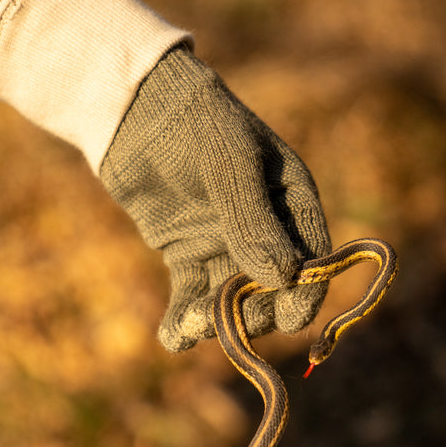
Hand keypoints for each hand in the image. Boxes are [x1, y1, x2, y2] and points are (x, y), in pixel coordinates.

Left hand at [101, 45, 330, 351]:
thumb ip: (253, 222)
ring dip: (215, 318)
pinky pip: (192, 292)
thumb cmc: (194, 125)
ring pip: (231, 296)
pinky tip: (173, 337)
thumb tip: (284, 280)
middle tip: (228, 323)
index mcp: (292, 200)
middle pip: (272, 287)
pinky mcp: (187, 252)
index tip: (290, 322)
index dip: (305, 292)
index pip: (311, 256)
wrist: (133, 109)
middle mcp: (265, 227)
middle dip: (254, 311)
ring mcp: (224, 243)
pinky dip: (183, 317)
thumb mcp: (229, 165)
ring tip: (189, 325)